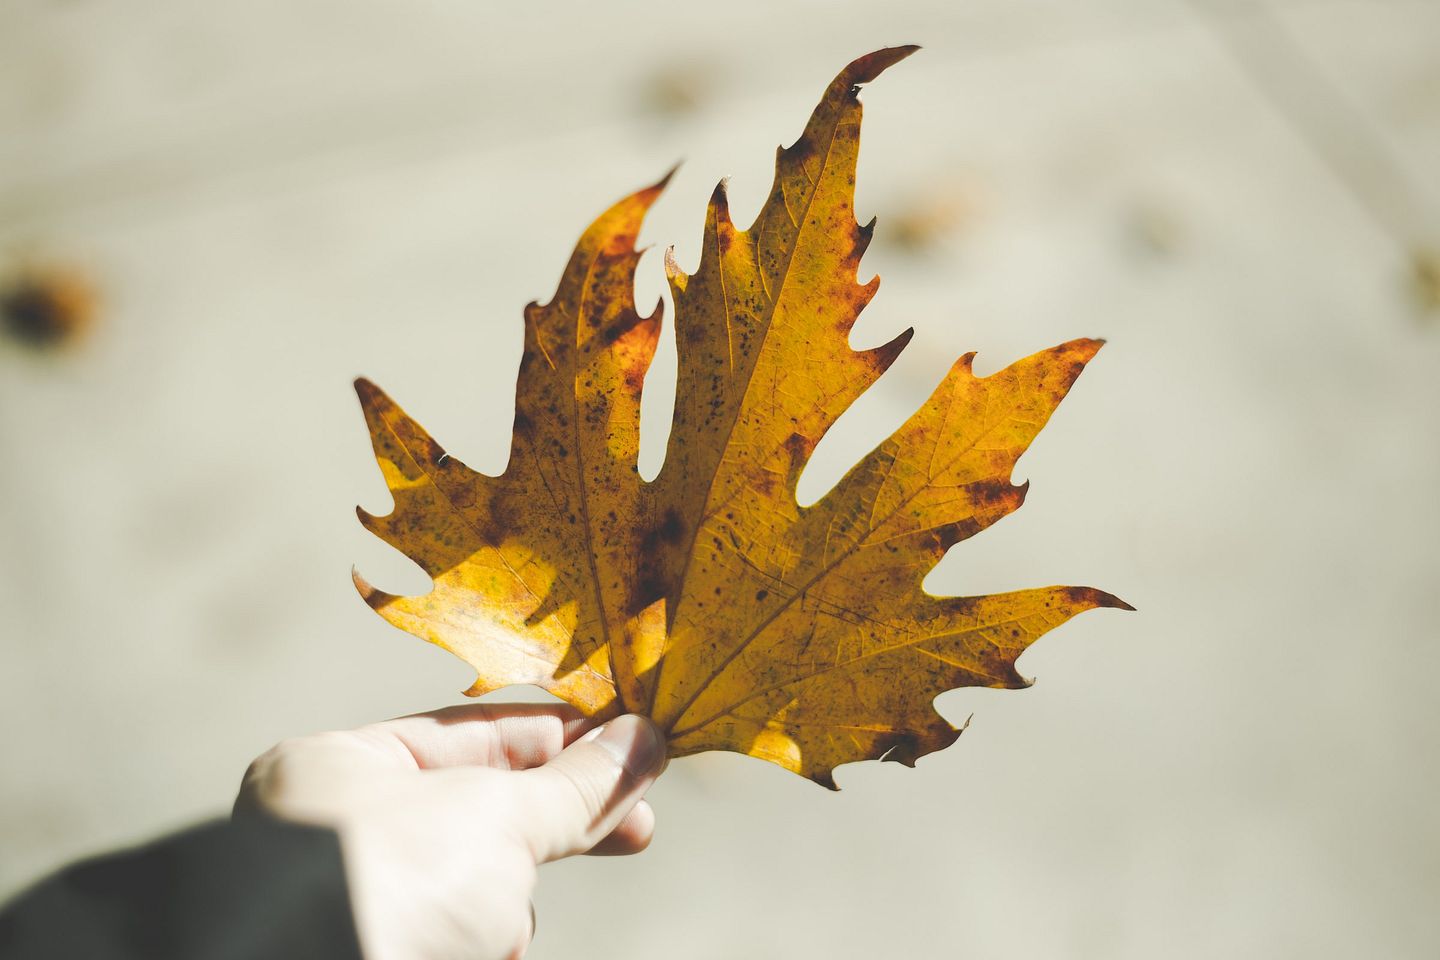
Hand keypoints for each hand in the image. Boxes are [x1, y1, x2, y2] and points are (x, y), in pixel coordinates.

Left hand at [234, 703, 664, 959]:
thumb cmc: (389, 885)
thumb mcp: (498, 818)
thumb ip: (574, 784)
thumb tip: (643, 741)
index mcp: (340, 767)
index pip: (471, 731)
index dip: (558, 735)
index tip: (629, 745)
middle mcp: (335, 829)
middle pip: (478, 809)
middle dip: (556, 823)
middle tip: (638, 826)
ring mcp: (355, 898)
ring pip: (472, 879)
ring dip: (508, 902)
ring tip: (501, 924)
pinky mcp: (382, 947)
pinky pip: (454, 932)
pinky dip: (487, 941)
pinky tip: (490, 950)